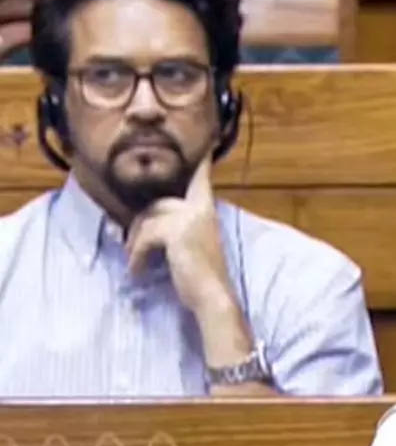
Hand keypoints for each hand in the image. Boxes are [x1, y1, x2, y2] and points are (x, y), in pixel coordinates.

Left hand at [126, 158, 235, 315]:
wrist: (213, 297)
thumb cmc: (202, 278)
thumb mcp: (192, 246)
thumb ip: (180, 229)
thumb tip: (148, 225)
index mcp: (207, 212)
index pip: (201, 181)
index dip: (201, 165)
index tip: (206, 148)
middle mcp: (200, 210)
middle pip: (158, 205)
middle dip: (141, 226)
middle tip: (132, 249)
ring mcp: (189, 219)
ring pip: (147, 219)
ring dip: (135, 243)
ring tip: (136, 264)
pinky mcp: (176, 232)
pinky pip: (144, 237)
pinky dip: (136, 256)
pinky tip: (138, 272)